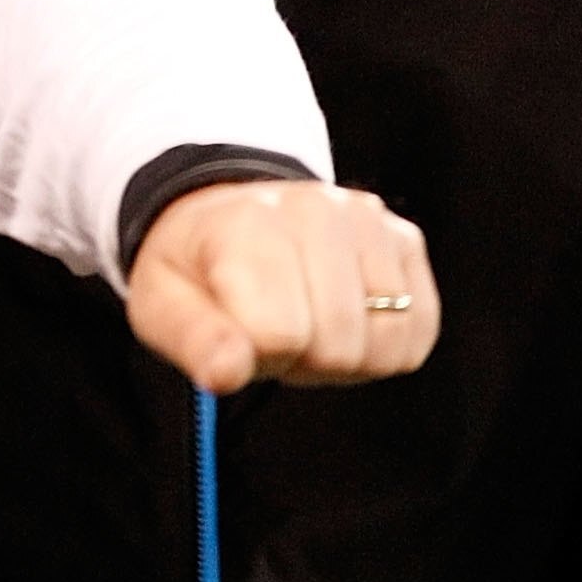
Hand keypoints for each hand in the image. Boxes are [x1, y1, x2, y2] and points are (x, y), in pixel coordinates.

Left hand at [125, 180, 438, 393]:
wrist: (230, 219)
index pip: (280, 334)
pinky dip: (385, 343)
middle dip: (303, 358)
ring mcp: (368, 220)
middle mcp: (317, 209)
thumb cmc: (197, 269)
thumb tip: (226, 373)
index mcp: (247, 224)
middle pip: (339, 345)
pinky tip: (346, 318)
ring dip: (346, 354)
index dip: (258, 355)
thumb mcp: (162, 304)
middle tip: (272, 330)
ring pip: (386, 341)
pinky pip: (420, 329)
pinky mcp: (404, 238)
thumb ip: (192, 340)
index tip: (238, 332)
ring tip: (306, 320)